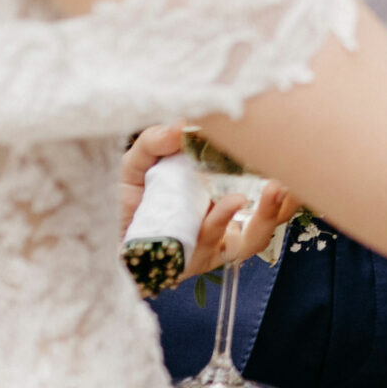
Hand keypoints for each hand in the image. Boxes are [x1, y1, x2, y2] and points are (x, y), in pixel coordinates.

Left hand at [121, 124, 302, 277]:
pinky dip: (224, 223)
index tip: (295, 153)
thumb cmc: (118, 205)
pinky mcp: (190, 264)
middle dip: (289, 201)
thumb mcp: (136, 164)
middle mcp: (219, 228)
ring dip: (268, 214)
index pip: (262, 193)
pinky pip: (215, 246)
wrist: (87, 239)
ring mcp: (207, 248)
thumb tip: (183, 123)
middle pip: (270, 220)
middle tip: (298, 175)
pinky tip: (231, 203)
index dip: (284, 180)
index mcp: (216, 201)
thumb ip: (156, 141)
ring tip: (275, 188)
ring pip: (253, 239)